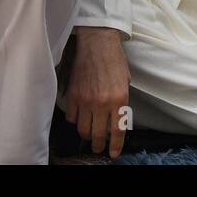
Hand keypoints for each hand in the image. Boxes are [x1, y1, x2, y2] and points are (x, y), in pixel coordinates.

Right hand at [65, 28, 131, 158]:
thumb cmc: (114, 60)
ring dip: (87, 135)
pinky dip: (75, 120)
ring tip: (89, 135)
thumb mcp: (125, 82)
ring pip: (83, 129)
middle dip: (99, 146)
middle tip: (99, 148)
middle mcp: (102, 103)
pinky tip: (79, 117)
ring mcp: (85, 101)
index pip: (117, 131)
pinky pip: (71, 117)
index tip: (113, 154)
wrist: (97, 43)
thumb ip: (121, 102)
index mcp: (119, 100)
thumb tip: (116, 119)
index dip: (115, 146)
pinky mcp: (73, 95)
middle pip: (98, 135)